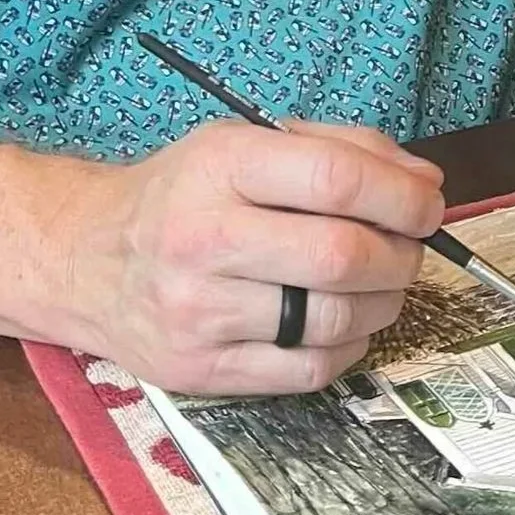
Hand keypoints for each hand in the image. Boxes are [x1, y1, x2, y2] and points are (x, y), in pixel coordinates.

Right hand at [90, 119, 445, 395]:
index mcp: (220, 167)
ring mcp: (200, 311)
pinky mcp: (202, 370)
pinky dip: (347, 347)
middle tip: (408, 249)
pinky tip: (340, 322)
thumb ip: (339, 150)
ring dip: (382, 303)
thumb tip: (424, 183)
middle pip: (342, 256)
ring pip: (334, 320)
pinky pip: (310, 370)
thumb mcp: (246, 144)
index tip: (427, 205)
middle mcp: (203, 238)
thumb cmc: (182, 196)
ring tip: (376, 285)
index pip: (335, 179)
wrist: (86, 259)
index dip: (402, 196)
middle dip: (401, 255)